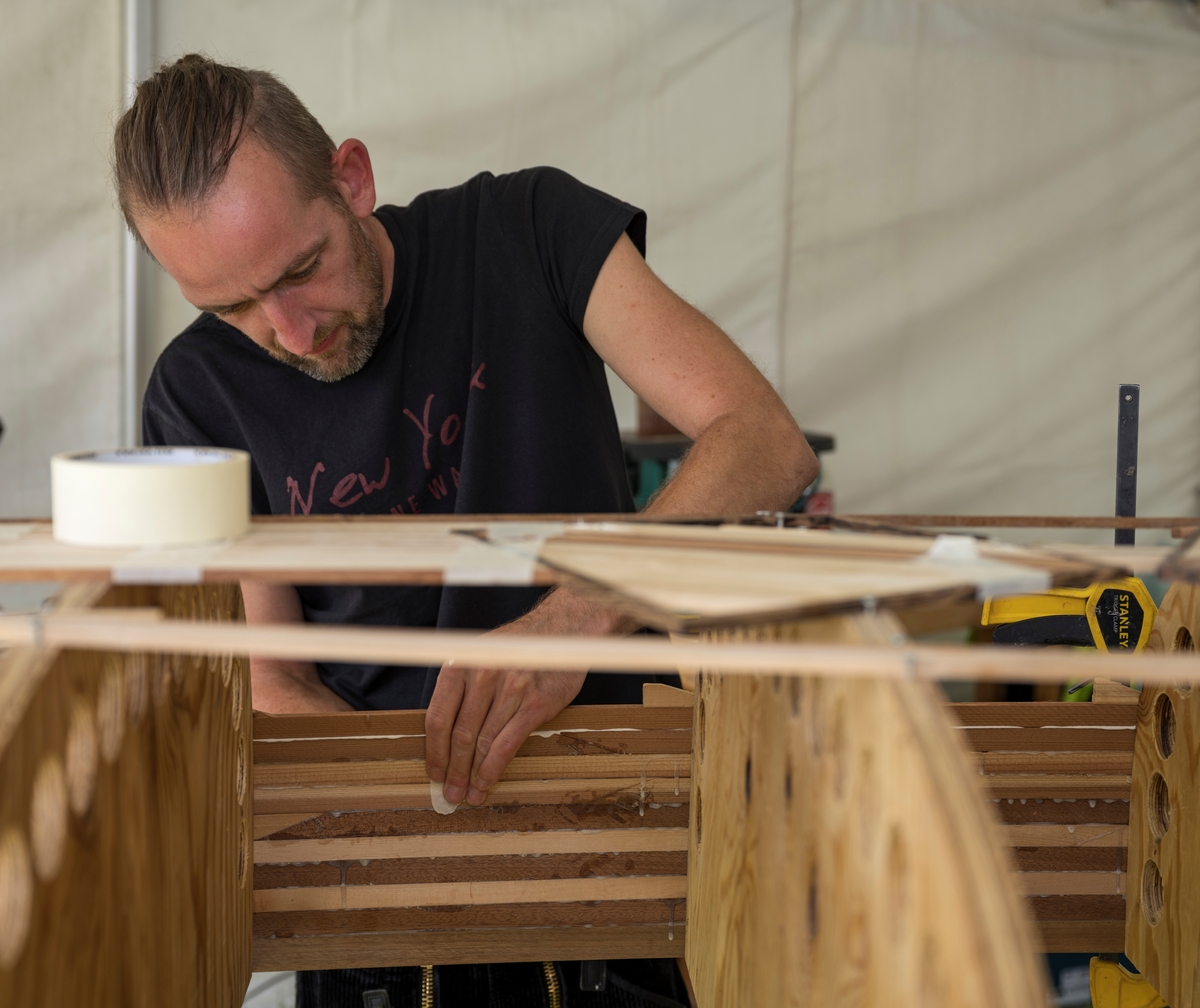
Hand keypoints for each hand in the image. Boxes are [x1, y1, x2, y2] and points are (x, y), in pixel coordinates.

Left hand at [425, 652, 585, 805]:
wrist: (562, 631)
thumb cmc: (517, 647)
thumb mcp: (480, 656)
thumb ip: (461, 687)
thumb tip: (442, 734)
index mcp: (461, 664)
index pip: (437, 717)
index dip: (434, 751)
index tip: (434, 772)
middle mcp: (482, 676)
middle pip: (459, 735)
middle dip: (452, 770)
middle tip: (450, 793)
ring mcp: (509, 690)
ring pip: (482, 744)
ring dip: (472, 775)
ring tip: (469, 795)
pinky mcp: (534, 704)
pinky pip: (507, 744)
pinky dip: (493, 769)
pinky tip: (487, 783)